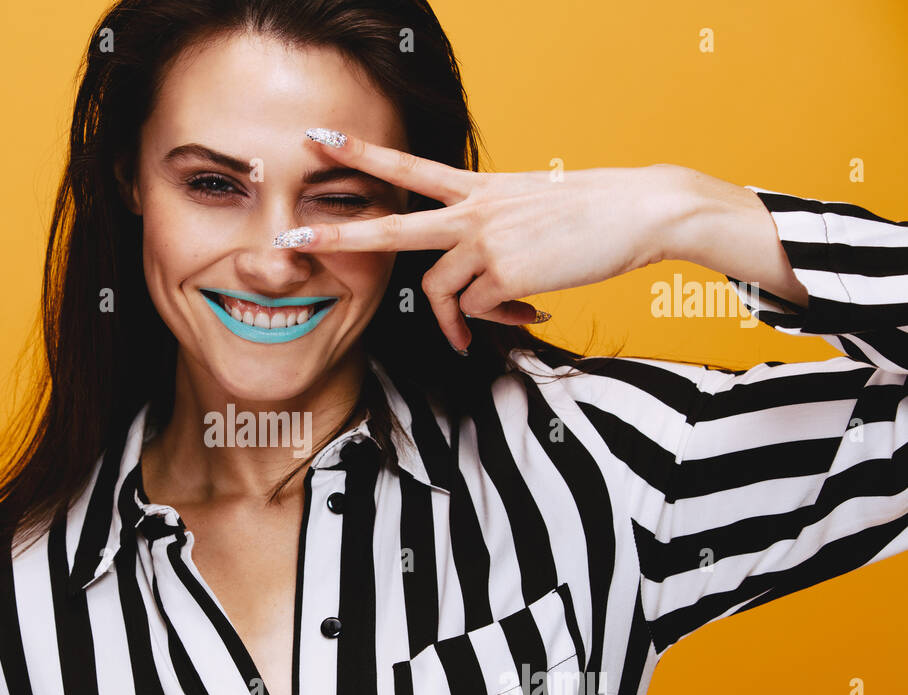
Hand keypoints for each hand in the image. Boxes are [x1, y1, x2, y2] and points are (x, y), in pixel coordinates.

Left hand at [283, 129, 688, 350]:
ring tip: (508, 316)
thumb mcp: (530, 211)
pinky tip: (533, 309)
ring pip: (444, 293)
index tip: (319, 138)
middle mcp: (474, 211)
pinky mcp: (505, 274)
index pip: (409, 166)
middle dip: (338, 238)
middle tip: (288, 244)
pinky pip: (479, 312)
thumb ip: (488, 239)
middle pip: (392, 228)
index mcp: (480, 188)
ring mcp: (487, 242)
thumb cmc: (593, 214)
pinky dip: (501, 319)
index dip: (363, 153)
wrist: (643, 211)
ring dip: (463, 318)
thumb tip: (472, 293)